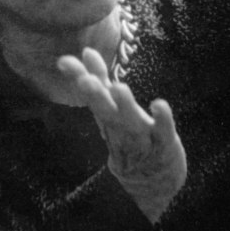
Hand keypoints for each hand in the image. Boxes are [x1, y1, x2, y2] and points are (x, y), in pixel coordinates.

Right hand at [57, 48, 186, 223]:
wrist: (152, 179)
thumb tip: (87, 51)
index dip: (79, 77)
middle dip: (95, 95)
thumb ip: (100, 80)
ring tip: (118, 88)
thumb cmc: (129, 136)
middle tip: (85, 80)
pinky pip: (164, 130)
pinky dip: (163, 118)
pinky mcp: (165, 142)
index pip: (92, 95)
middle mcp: (121, 126)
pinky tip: (159, 103)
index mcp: (108, 115)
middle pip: (106, 110)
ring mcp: (142, 136)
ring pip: (131, 121)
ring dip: (125, 106)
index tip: (64, 62)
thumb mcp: (112, 109)